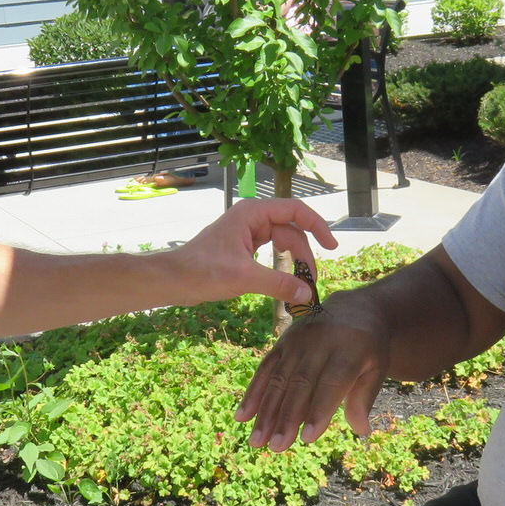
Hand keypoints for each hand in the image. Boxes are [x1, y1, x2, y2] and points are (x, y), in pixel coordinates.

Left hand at [169, 197, 339, 306]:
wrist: (173, 280)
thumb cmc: (202, 272)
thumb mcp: (244, 277)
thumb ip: (279, 284)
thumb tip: (307, 294)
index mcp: (252, 213)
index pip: (296, 210)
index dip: (317, 226)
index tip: (331, 246)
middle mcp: (252, 218)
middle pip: (292, 231)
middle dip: (304, 255)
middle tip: (311, 283)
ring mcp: (247, 232)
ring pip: (283, 243)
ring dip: (294, 262)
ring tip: (302, 286)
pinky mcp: (243, 247)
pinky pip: (271, 252)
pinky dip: (281, 266)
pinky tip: (286, 281)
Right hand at [235, 291, 388, 449]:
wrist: (354, 308)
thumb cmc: (368, 347)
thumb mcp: (377, 367)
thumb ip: (365, 396)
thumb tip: (361, 430)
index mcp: (349, 349)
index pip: (331, 383)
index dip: (319, 410)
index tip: (308, 438)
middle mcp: (320, 343)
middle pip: (300, 383)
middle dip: (287, 417)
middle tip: (277, 447)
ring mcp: (298, 341)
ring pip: (279, 379)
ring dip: (266, 411)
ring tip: (257, 441)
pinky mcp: (282, 341)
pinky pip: (265, 369)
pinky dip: (253, 393)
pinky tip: (242, 417)